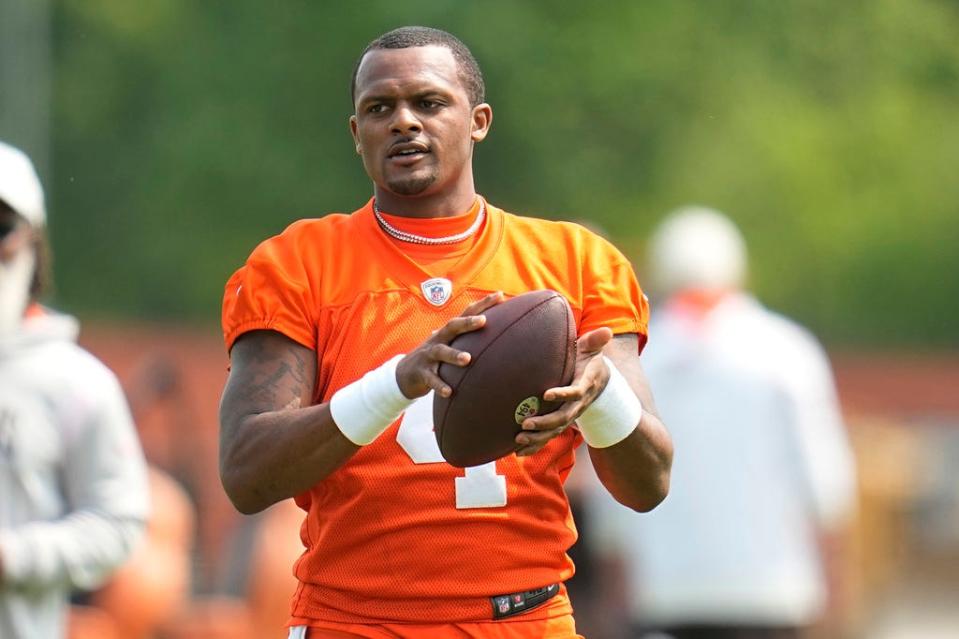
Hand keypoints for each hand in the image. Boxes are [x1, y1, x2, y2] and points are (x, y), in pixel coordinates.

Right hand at [395, 291, 503, 398]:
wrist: (403, 374)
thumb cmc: (434, 358)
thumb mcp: (448, 344)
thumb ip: (465, 337)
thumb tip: (492, 328)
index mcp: (447, 333)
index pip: (465, 314)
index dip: (482, 305)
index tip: (500, 295)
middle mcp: (438, 340)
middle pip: (452, 327)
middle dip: (467, 323)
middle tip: (483, 321)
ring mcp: (428, 356)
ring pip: (441, 352)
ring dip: (454, 355)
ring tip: (467, 359)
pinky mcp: (421, 373)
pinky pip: (431, 379)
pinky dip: (439, 385)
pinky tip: (449, 392)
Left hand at [514, 326, 613, 455]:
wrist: (598, 380)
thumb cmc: (589, 359)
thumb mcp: (593, 348)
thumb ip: (596, 340)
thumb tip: (607, 331)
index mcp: (585, 384)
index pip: (576, 392)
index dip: (563, 394)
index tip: (546, 394)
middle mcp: (578, 404)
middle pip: (563, 417)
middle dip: (545, 422)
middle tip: (525, 423)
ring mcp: (570, 414)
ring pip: (555, 430)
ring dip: (537, 438)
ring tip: (518, 440)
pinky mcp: (562, 421)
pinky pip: (549, 436)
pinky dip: (535, 446)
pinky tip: (518, 452)